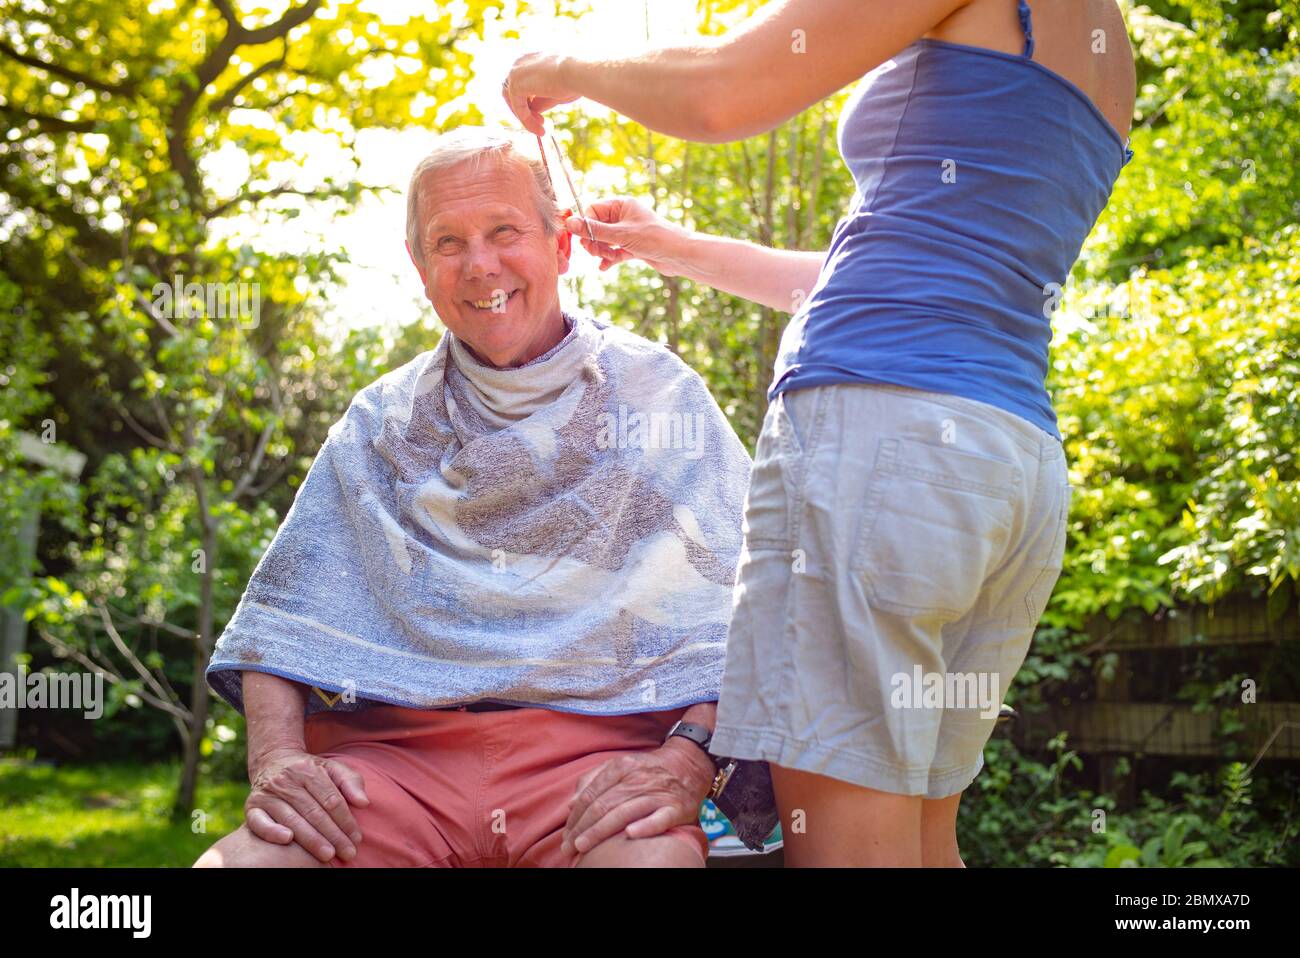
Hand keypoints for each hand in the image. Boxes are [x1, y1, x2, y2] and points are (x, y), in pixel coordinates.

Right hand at [244, 746, 368, 863]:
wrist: (273, 761)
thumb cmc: (309, 771)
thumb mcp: (331, 768)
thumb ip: (350, 782)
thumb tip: (364, 802)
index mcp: (307, 771)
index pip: (331, 799)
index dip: (346, 820)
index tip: (357, 838)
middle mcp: (285, 781)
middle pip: (313, 812)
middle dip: (333, 835)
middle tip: (347, 852)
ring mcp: (267, 794)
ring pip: (292, 819)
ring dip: (311, 839)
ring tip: (328, 855)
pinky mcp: (251, 806)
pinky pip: (259, 822)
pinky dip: (272, 832)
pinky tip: (288, 841)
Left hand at [502, 51, 580, 135]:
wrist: (577, 72)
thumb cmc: (573, 78)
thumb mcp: (554, 90)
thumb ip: (540, 99)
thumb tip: (533, 112)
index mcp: (529, 57)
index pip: (521, 80)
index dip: (528, 98)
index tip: (540, 112)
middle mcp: (519, 61)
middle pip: (511, 89)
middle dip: (523, 108)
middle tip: (540, 122)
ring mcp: (515, 70)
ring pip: (513, 99)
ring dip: (525, 116)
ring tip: (541, 129)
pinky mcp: (515, 83)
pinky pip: (518, 107)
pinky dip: (527, 120)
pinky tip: (539, 130)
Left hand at [561, 739, 715, 857]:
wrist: (689, 764)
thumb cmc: (649, 770)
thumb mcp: (620, 766)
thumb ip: (593, 781)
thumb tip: (571, 804)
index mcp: (621, 767)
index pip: (592, 794)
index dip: (576, 816)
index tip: (566, 834)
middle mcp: (638, 779)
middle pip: (604, 805)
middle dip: (583, 828)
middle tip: (569, 846)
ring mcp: (658, 793)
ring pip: (624, 813)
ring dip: (601, 831)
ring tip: (584, 846)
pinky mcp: (676, 808)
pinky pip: (659, 819)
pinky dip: (645, 827)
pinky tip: (630, 835)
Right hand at [564, 196, 690, 275]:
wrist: (680, 256)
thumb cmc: (655, 238)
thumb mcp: (621, 234)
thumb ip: (594, 230)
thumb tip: (569, 223)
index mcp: (621, 205)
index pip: (593, 210)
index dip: (587, 225)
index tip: (586, 239)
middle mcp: (624, 216)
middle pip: (597, 227)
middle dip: (594, 241)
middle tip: (596, 252)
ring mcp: (628, 232)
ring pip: (605, 241)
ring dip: (602, 251)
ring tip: (607, 258)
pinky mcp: (633, 247)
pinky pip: (614, 251)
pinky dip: (609, 259)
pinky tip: (604, 268)